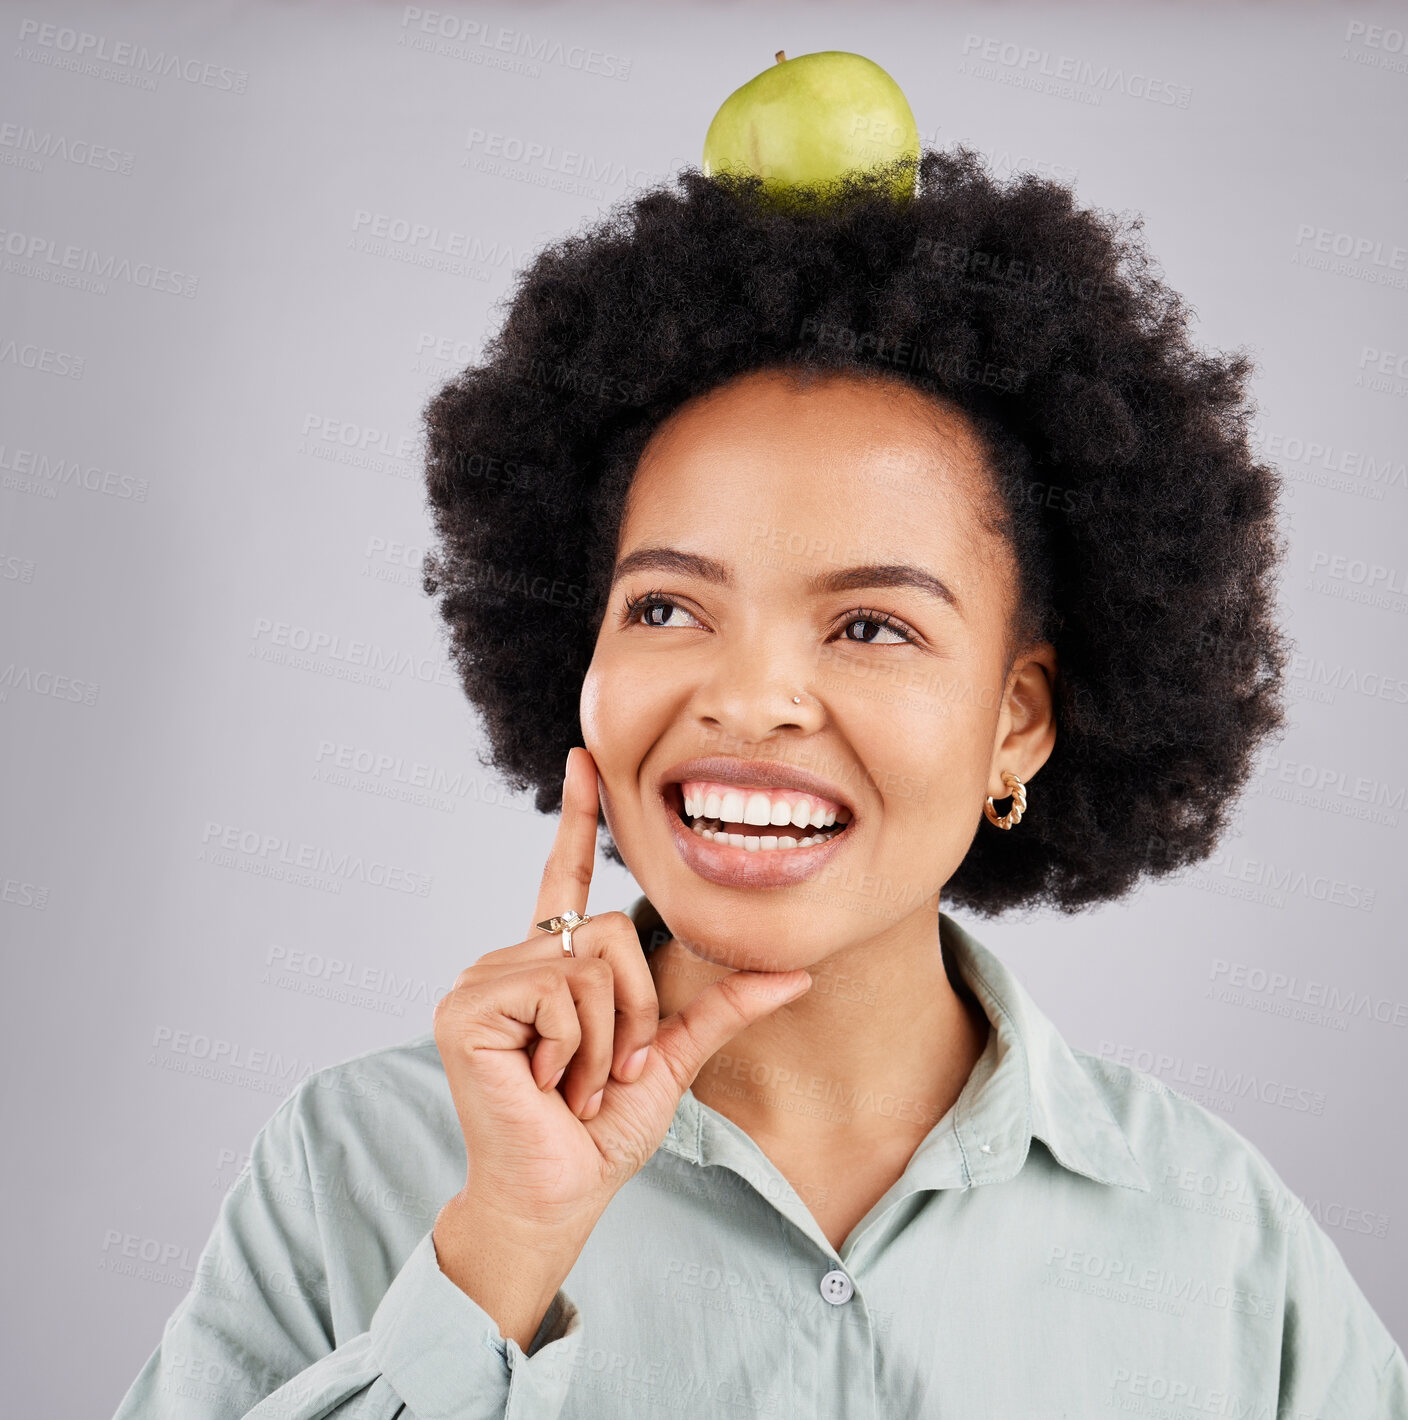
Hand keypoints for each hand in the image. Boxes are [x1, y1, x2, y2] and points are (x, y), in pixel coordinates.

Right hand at [432, 746, 813, 1237]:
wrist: (556, 1195)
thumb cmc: (601, 1132)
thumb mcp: (672, 1058)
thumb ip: (722, 1006)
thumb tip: (799, 971)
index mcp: (550, 965)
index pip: (564, 876)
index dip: (578, 818)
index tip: (585, 759)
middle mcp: (510, 960)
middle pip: (608, 928)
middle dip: (634, 1009)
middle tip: (608, 1070)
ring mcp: (481, 980)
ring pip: (592, 958)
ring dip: (608, 1035)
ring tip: (575, 1082)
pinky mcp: (467, 1007)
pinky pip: (561, 988)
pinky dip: (577, 1044)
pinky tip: (547, 1083)